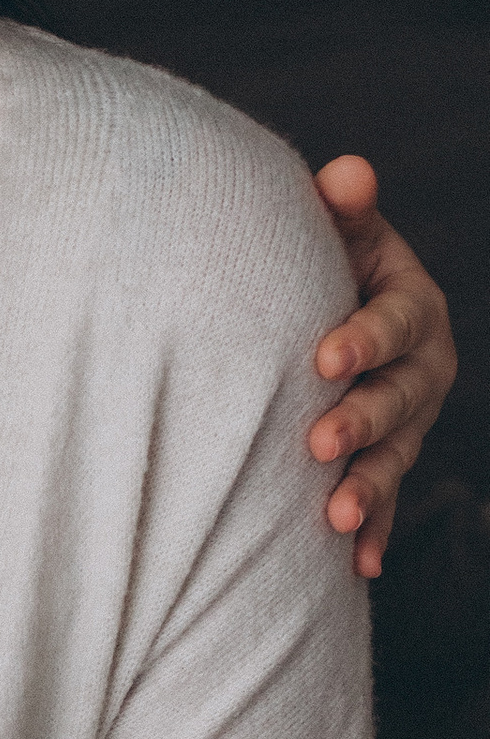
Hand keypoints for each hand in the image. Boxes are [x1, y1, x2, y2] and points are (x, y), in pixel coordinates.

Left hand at [310, 157, 456, 576]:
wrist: (331, 310)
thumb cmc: (327, 262)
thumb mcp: (339, 232)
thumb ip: (342, 210)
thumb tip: (347, 172)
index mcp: (411, 307)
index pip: (392, 323)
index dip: (362, 339)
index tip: (323, 356)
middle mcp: (422, 368)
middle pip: (398, 397)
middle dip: (360, 420)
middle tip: (317, 441)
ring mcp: (409, 420)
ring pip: (394, 457)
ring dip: (368, 488)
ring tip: (337, 516)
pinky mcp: (389, 460)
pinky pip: (386, 501)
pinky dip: (375, 532)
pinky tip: (358, 566)